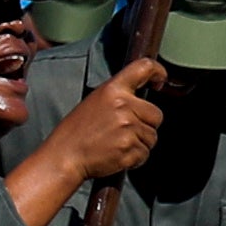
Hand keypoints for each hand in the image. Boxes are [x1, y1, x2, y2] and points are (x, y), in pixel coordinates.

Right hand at [49, 57, 166, 184]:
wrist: (65, 156)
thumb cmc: (77, 131)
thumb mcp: (94, 102)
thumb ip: (119, 97)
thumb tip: (139, 102)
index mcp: (112, 90)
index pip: (143, 68)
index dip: (158, 71)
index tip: (160, 80)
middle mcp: (123, 105)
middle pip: (156, 114)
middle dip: (146, 125)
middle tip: (125, 131)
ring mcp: (127, 127)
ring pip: (152, 137)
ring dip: (140, 143)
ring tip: (116, 144)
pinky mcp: (129, 148)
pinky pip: (144, 154)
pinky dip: (134, 158)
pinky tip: (116, 155)